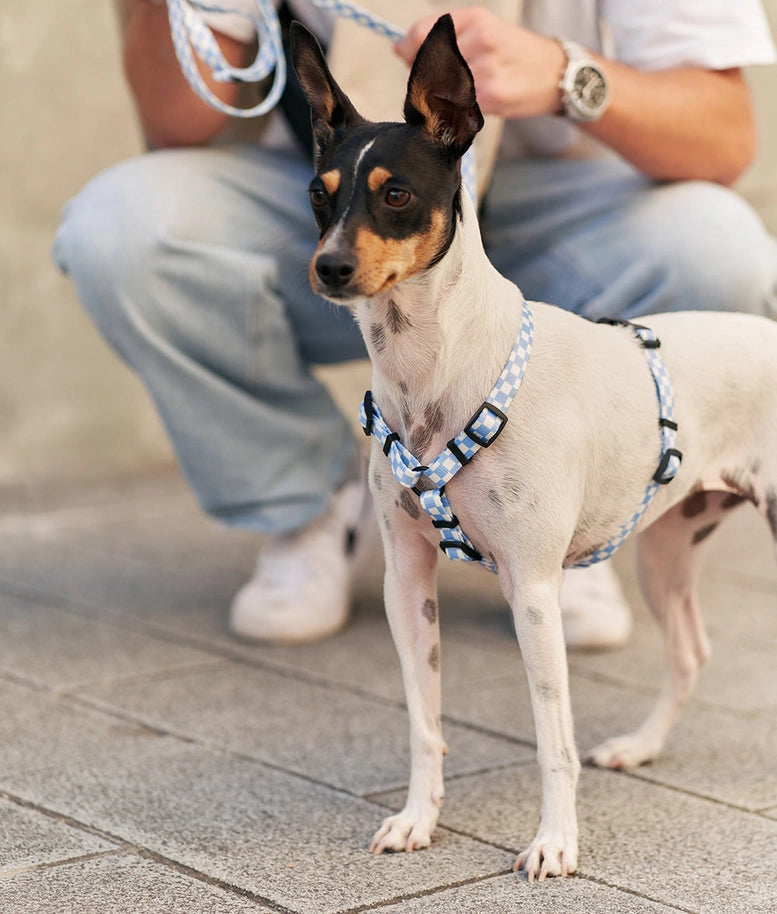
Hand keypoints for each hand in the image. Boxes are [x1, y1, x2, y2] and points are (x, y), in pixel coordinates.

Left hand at [395, 6, 564, 118]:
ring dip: (440, 93)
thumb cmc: (515, 53)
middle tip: (436, 79)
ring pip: (441, 86)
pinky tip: (468, 103)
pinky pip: (458, 103)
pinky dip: (456, 106)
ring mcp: (485, 69)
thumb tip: (402, 50)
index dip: (409, 49)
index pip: (423, 33)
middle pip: (429, 62)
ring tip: (458, 92)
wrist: (555, 73)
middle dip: (425, 74)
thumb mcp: (484, 30)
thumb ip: (445, 37)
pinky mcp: (491, 95)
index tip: (406, 57)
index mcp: (475, 19)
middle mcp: (479, 40)